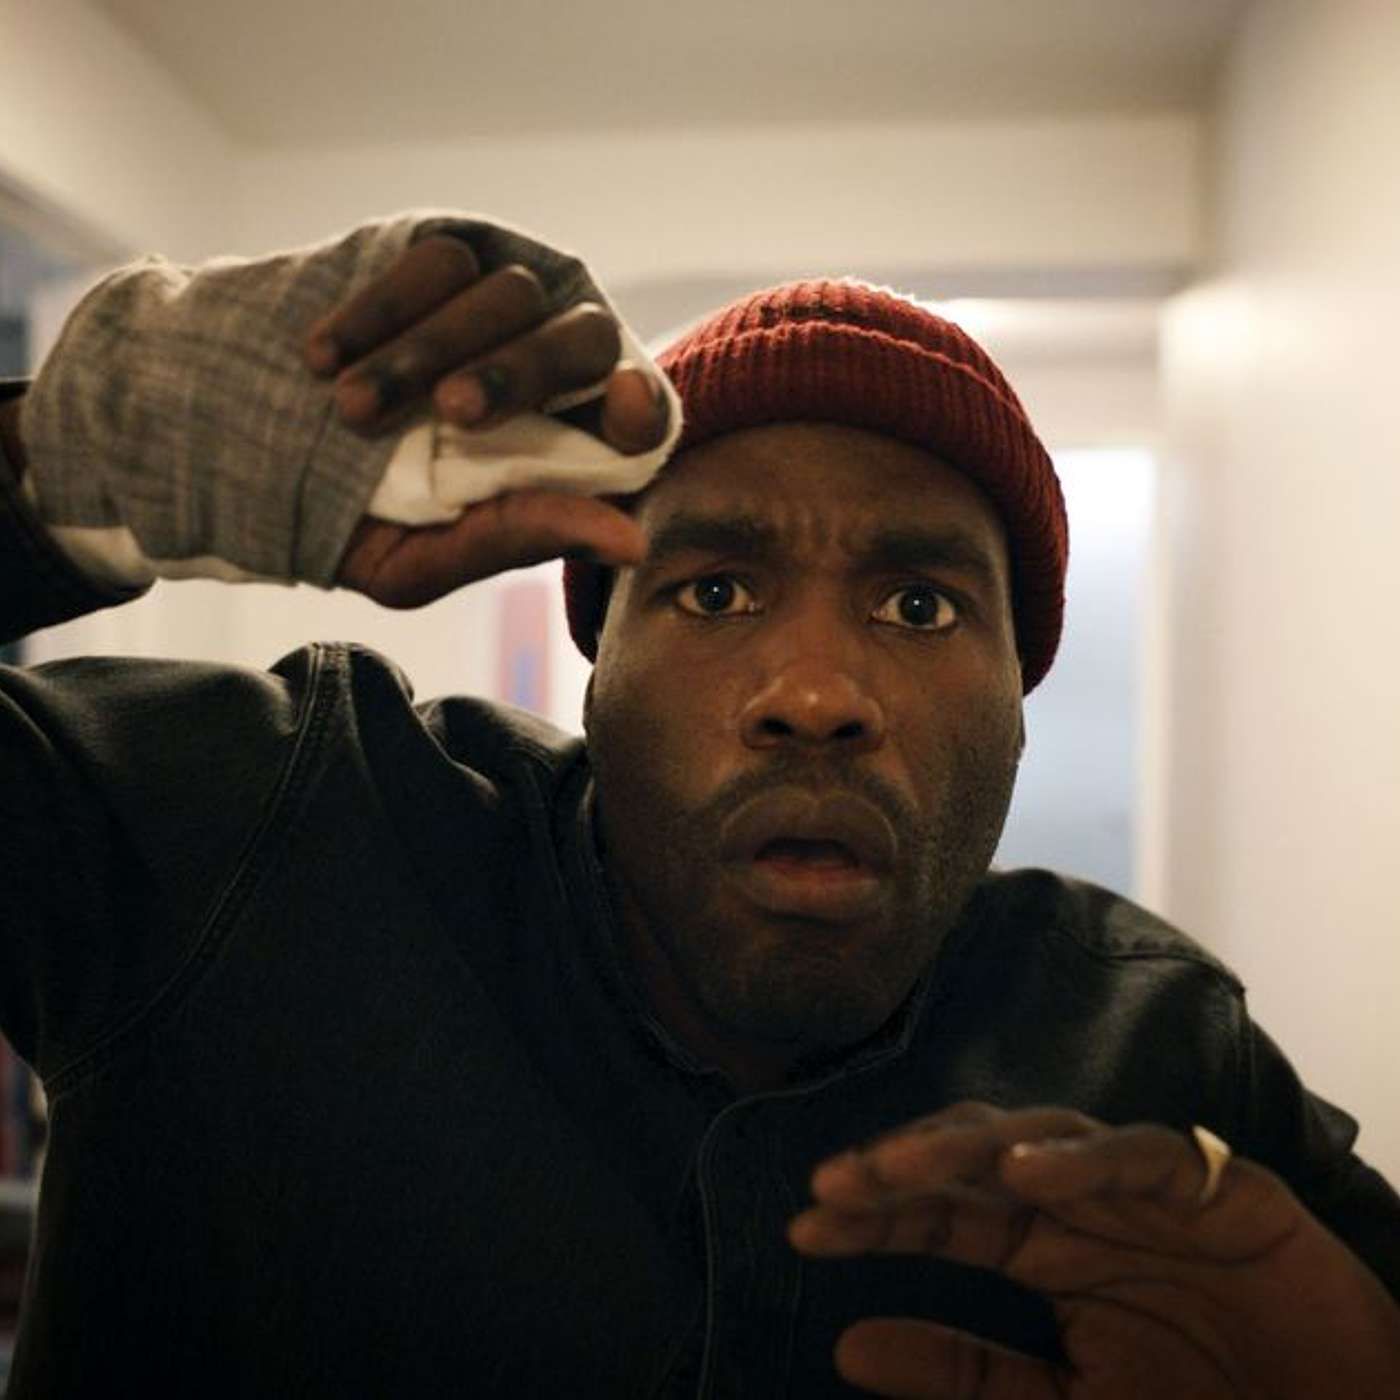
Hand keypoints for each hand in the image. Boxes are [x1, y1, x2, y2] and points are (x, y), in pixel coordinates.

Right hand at [304, 234, 667, 606]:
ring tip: (351, 411)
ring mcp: (497, 300)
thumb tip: (630, 542)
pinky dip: (381, 309)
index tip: (622, 407)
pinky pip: (439, 260)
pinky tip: (325, 358)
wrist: (245, 449)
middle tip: (450, 413)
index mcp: (568, 445)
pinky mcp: (438, 251)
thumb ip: (519, 541)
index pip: (644, 414)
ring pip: (508, 292)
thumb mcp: (423, 560)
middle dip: (522, 372)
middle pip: (586, 337)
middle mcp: (549, 362)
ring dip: (426, 352)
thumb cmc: (353, 520)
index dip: (643, 409)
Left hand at [788, 1103, 1399, 1397]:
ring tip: (894, 1172)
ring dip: (964, 1147)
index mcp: (1040, 1247)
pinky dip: (1082, 1158)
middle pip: (970, 1158)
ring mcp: (1142, 1187)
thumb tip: (847, 1347)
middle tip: (831, 1188)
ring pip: (1040, 1135)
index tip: (803, 1227)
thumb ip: (966, 1376)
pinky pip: (1141, 1153)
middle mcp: (1078, 1201)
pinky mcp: (1216, 1185)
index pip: (938, 1210)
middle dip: (899, 1167)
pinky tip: (1023, 1172)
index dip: (872, 1213)